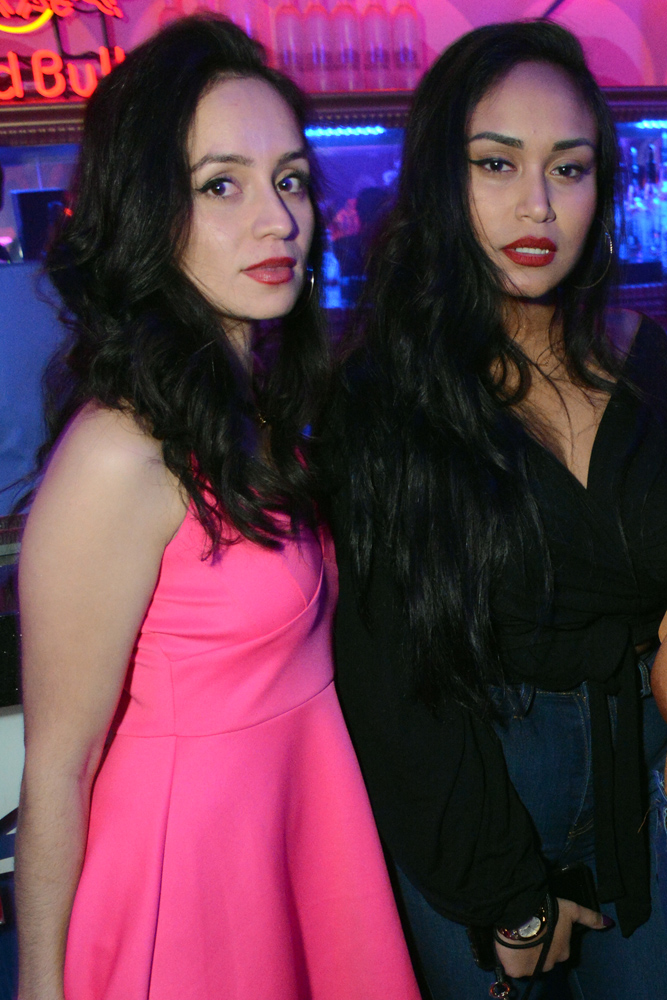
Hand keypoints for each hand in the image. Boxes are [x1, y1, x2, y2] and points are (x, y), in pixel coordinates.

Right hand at [494, 898, 608, 977]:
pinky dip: (510, 958)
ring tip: (517, 937)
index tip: (542, 928)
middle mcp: (551, 964)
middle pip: (544, 958)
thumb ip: (590, 917)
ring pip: (528, 963)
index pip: (558, 948)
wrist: (523, 915)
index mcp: (564, 951)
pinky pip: (513, 966)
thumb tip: (609, 923)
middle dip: (538, 948)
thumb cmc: (549, 912)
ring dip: (524, 954)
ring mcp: (533, 969)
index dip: (550, 938)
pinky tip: (508, 945)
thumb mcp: (572, 910)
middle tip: (529, 932)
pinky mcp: (516, 970)